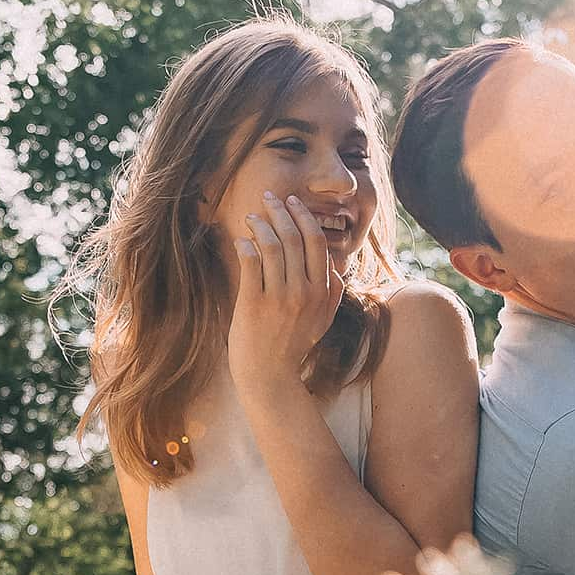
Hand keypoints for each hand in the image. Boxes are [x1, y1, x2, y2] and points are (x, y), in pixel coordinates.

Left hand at [225, 192, 341, 398]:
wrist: (269, 376)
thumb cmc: (292, 346)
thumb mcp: (322, 322)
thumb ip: (331, 293)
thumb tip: (333, 265)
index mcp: (321, 292)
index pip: (316, 242)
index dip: (304, 216)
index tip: (292, 203)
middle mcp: (303, 292)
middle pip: (294, 238)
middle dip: (281, 211)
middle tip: (269, 198)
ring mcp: (278, 298)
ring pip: (272, 245)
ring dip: (260, 224)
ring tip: (252, 217)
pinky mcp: (253, 304)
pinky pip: (251, 263)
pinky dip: (246, 245)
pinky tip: (241, 240)